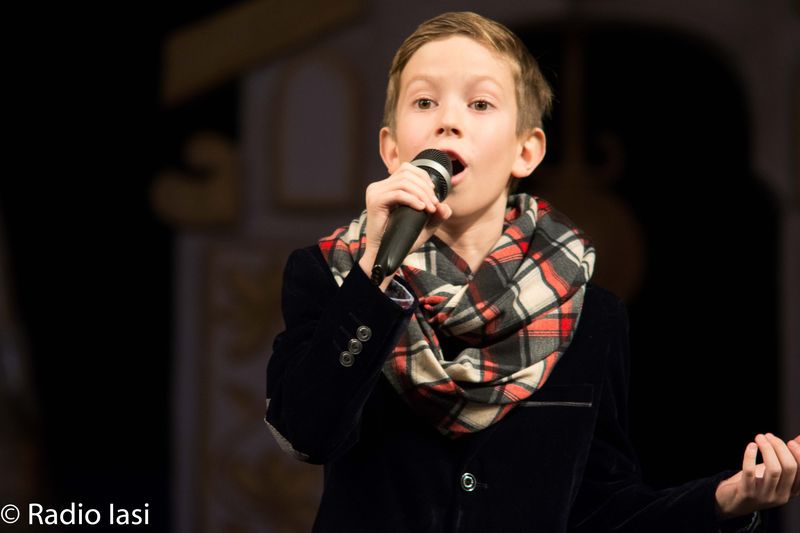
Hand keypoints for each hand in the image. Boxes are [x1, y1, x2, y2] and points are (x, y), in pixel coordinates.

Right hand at [358, 162, 451, 288]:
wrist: (385, 255)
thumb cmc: (401, 240)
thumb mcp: (424, 225)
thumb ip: (436, 215)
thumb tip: (445, 206)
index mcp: (386, 187)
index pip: (406, 169)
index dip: (423, 177)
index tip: (434, 194)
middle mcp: (379, 187)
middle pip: (407, 173)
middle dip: (425, 188)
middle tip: (435, 204)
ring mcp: (375, 193)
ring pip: (404, 182)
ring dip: (422, 194)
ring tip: (430, 208)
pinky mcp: (375, 202)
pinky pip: (398, 194)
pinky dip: (413, 199)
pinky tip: (421, 208)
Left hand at [715, 433, 799, 518]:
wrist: (732, 502)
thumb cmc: (756, 483)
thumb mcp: (774, 471)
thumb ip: (788, 456)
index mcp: (791, 491)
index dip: (799, 455)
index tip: (790, 441)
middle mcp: (781, 496)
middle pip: (789, 468)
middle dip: (780, 447)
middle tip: (768, 436)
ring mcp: (764, 496)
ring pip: (773, 469)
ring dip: (766, 449)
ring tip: (759, 437)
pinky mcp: (747, 493)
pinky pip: (750, 472)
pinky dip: (751, 456)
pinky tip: (751, 446)